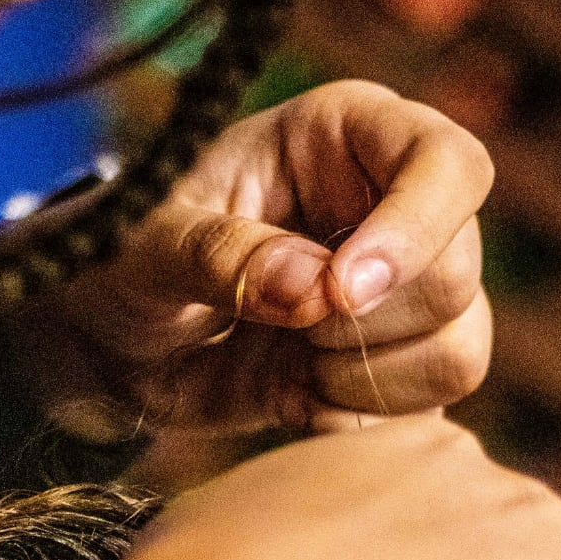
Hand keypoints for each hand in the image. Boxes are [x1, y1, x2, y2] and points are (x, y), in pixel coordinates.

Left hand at [29, 82, 494, 440]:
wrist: (103, 346)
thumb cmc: (118, 260)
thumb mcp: (142, 244)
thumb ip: (219, 253)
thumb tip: (313, 287)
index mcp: (341, 138)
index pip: (446, 163)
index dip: (413, 231)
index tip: (338, 293)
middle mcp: (389, 206)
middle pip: (457, 272)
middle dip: (364, 324)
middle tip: (284, 329)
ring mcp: (399, 293)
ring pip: (457, 349)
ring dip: (366, 378)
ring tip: (290, 366)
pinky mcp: (390, 367)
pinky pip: (426, 410)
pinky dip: (359, 421)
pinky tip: (297, 403)